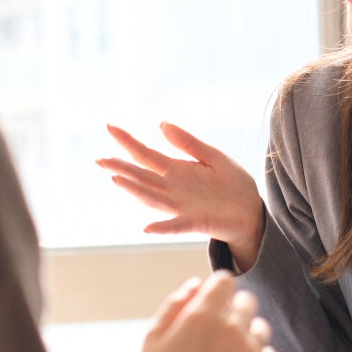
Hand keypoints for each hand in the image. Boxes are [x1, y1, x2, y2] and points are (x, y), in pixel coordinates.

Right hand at [99, 123, 265, 270]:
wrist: (252, 210)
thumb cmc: (233, 184)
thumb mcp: (213, 156)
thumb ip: (188, 142)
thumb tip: (161, 124)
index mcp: (176, 170)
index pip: (146, 154)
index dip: (128, 141)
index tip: (110, 127)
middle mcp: (172, 188)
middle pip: (141, 176)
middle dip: (120, 167)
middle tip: (99, 159)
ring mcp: (181, 206)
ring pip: (152, 197)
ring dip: (134, 190)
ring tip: (116, 180)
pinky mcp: (196, 222)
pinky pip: (176, 225)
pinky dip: (162, 227)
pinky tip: (147, 227)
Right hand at [134, 273, 277, 351]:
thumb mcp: (151, 338)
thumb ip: (173, 305)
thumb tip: (196, 284)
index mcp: (202, 314)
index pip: (224, 282)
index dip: (219, 288)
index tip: (215, 300)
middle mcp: (230, 328)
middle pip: (247, 301)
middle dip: (236, 307)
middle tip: (223, 325)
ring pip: (261, 328)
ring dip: (249, 332)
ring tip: (232, 351)